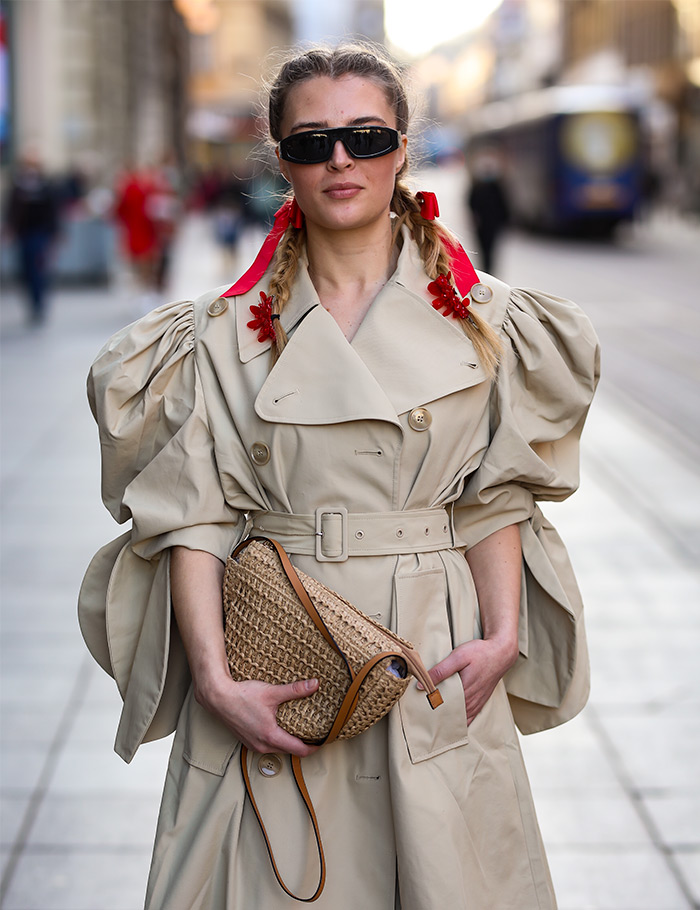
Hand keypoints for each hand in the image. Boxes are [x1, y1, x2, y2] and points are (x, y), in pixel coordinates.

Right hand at [196, 674, 320, 757]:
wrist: (218, 698)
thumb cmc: (242, 696)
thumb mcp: (272, 692)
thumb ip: (295, 690)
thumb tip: (314, 685)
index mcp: (271, 736)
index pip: (299, 750)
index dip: (314, 747)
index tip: (324, 741)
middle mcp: (262, 745)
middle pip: (290, 751)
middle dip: (303, 745)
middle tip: (315, 734)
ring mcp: (253, 745)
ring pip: (278, 749)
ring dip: (289, 743)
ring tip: (300, 731)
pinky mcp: (247, 741)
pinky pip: (267, 745)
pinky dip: (276, 740)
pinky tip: (280, 728)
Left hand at [428, 638, 517, 723]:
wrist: (501, 653)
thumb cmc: (480, 653)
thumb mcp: (458, 657)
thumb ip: (440, 671)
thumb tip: (421, 685)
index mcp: (464, 691)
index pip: (442, 707)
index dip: (430, 710)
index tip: (419, 710)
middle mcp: (471, 700)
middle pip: (451, 714)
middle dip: (438, 715)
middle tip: (424, 716)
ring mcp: (477, 701)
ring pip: (461, 717)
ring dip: (449, 719)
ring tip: (435, 720)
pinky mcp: (482, 700)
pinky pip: (471, 716)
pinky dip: (462, 720)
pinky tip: (454, 723)